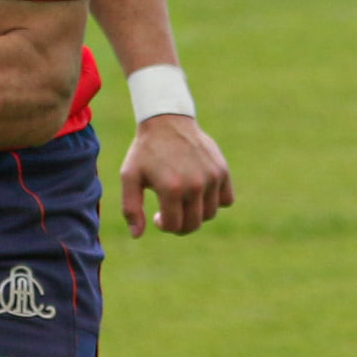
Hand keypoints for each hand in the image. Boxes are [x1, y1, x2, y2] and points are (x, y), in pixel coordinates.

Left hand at [119, 113, 233, 237]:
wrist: (167, 121)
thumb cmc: (145, 152)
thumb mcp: (130, 177)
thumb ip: (131, 208)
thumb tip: (137, 235)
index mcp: (171, 188)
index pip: (174, 226)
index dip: (164, 226)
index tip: (158, 215)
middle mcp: (194, 184)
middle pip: (193, 225)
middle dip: (180, 225)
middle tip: (171, 212)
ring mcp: (211, 177)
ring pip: (210, 214)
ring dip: (196, 213)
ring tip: (184, 200)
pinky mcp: (222, 170)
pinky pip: (227, 200)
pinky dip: (216, 201)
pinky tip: (201, 191)